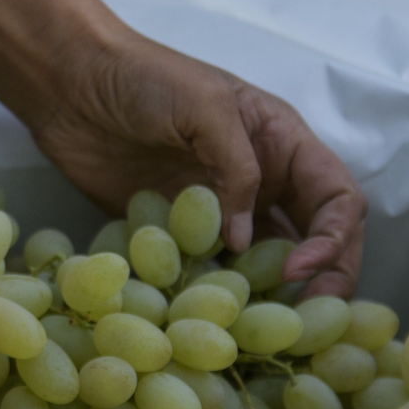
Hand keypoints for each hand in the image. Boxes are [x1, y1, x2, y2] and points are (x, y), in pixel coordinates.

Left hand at [33, 37, 365, 297]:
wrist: (71, 84)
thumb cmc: (144, 77)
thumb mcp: (205, 106)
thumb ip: (236, 168)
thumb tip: (243, 241)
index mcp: (282, 143)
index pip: (337, 197)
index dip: (333, 236)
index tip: (301, 267)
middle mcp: (262, 182)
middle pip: (314, 240)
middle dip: (321, 280)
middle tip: (306, 321)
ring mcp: (219, 210)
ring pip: (264, 264)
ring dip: (270, 296)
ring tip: (261, 331)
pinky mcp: (177, 234)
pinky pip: (207, 270)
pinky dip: (213, 295)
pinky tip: (206, 318)